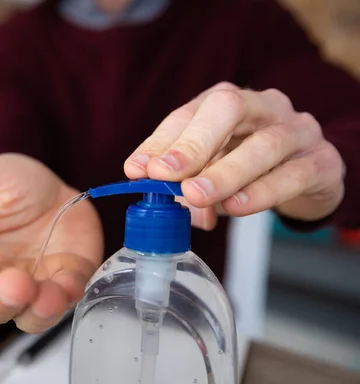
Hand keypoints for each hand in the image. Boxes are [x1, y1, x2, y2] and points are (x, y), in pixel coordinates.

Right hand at [0, 154, 102, 332]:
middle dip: (2, 300)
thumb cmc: (3, 182)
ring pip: (29, 316)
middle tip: (15, 283)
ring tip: (45, 296)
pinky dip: (67, 295)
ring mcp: (32, 283)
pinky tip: (67, 283)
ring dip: (37, 311)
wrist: (49, 178)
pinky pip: (67, 297)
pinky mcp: (65, 279)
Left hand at [125, 82, 344, 228]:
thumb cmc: (250, 169)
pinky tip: (236, 206)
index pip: (189, 114)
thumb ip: (188, 183)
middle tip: (164, 175)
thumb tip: (168, 201)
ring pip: (263, 144)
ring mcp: (297, 130)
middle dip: (191, 144)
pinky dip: (261, 192)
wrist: (310, 176)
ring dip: (224, 173)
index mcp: (228, 103)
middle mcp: (264, 106)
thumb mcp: (213, 171)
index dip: (159, 141)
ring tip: (195, 196)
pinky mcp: (322, 162)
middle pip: (227, 109)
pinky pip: (293, 175)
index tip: (135, 169)